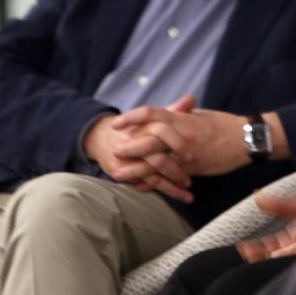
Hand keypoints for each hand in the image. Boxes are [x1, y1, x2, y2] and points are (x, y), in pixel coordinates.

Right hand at [82, 95, 197, 202]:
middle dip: (175, 170)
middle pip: (157, 159)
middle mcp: (133, 141)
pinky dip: (164, 190)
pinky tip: (180, 196)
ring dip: (172, 186)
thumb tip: (192, 98)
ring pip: (152, 176)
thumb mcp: (153, 118)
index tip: (192, 156)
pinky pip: (145, 184)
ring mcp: (126, 159)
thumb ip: (174, 110)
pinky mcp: (120, 173)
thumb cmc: (137, 127)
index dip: (178, 144)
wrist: (103, 136)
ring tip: (189, 192)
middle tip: (191, 180)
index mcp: (143, 125)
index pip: (162, 132)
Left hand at [110, 97, 249, 176]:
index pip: (151, 114)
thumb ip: (182, 114)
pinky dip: (153, 183)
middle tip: (114, 150)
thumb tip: (168, 112)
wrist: (246, 140)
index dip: (132, 118)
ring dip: (136, 168)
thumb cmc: (225, 124)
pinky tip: (141, 186)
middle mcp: (181, 134)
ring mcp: (186, 153)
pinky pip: (168, 177)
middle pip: (148, 139)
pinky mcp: (192, 169)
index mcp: (182, 118)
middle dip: (129, 146)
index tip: (117, 123)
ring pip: (156, 162)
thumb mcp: (201, 115)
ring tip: (119, 173)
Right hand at [237, 193, 295, 261]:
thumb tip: (257, 195)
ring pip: (280, 266)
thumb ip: (280, 204)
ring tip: (262, 257)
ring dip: (269, 263)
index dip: (254, 249)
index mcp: (291, 241)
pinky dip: (287, 265)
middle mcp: (295, 253)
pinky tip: (281, 261)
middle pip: (269, 261)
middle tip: (249, 253)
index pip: (266, 248)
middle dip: (257, 258)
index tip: (244, 247)